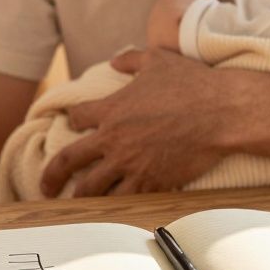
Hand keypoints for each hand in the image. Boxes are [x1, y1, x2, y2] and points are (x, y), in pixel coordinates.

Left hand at [40, 49, 229, 196]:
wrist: (223, 112)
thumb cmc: (193, 83)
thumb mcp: (157, 59)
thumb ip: (131, 59)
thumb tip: (115, 59)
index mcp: (111, 109)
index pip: (76, 118)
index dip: (72, 120)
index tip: (72, 125)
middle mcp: (114, 139)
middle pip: (68, 161)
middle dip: (52, 175)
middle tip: (46, 186)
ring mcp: (131, 163)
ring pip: (92, 188)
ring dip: (81, 196)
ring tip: (75, 203)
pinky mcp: (152, 181)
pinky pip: (125, 199)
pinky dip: (115, 205)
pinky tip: (111, 209)